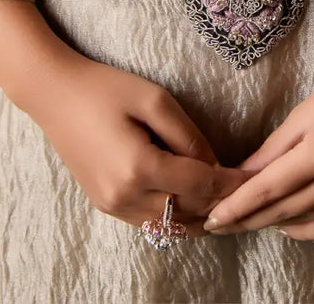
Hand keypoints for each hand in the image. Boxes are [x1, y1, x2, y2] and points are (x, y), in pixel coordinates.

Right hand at [25, 46, 244, 236]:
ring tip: (229, 201)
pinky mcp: (106, 205)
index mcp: (139, 168)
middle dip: (221, 203)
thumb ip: (188, 135)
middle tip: (251, 192)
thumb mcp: (155, 100)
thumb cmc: (106, 89)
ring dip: (201, 215)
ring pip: (170, 224)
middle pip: (188, 211)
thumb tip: (214, 165)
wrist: (56, 96)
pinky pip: (150, 221)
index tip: (257, 178)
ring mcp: (113, 206)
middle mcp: (124, 197)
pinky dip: (177, 216)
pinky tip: (196, 203)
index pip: (200, 186)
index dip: (231, 184)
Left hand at [203, 58, 313, 240]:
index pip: (267, 188)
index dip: (237, 207)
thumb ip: (270, 151)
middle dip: (247, 220)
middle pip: (283, 210)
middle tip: (219, 227)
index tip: (212, 219)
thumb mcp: (302, 114)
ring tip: (248, 223)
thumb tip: (239, 179)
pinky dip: (304, 228)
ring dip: (272, 223)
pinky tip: (285, 224)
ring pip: (304, 222)